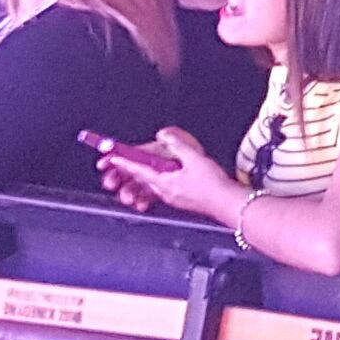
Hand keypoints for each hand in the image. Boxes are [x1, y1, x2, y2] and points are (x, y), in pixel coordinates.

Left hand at [96, 124, 239, 217]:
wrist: (226, 203)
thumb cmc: (212, 186)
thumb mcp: (195, 159)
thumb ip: (178, 146)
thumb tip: (164, 135)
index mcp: (165, 182)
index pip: (139, 170)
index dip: (125, 163)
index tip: (112, 158)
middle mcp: (165, 192)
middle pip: (143, 179)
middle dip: (132, 171)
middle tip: (122, 162)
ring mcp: (172, 197)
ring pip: (153, 184)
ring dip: (145, 176)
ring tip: (144, 168)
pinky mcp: (181, 200)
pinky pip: (163, 189)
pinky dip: (159, 181)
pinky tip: (168, 177)